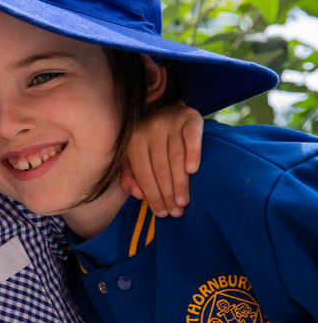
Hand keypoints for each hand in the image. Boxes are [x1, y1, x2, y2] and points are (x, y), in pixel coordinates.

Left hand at [121, 103, 202, 217]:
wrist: (168, 108)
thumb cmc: (149, 140)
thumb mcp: (133, 156)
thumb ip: (129, 176)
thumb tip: (137, 194)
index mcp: (133, 140)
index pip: (143, 174)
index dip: (152, 195)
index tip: (162, 213)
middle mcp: (149, 129)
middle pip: (160, 168)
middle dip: (167, 194)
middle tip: (176, 212)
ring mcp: (170, 121)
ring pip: (175, 158)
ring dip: (180, 183)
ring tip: (184, 202)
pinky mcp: (190, 116)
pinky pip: (192, 138)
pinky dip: (193, 154)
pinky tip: (193, 171)